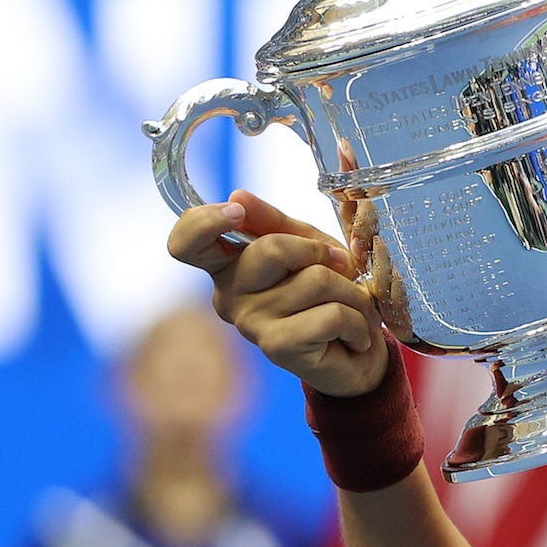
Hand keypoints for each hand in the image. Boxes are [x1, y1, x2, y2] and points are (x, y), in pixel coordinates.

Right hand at [166, 189, 388, 397]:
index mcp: (229, 264)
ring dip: (352, 292)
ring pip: (316, 280)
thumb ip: (276, 222)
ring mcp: (249, 323)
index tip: (236, 211)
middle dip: (322, 254)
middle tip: (340, 271)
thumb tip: (237, 195)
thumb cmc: (329, 294)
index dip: (204, 221)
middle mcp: (229, 294)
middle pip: (272, 248)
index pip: (186, 242)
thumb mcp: (307, 247)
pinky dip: (358, 321)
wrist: (360, 351)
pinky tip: (355, 337)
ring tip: (352, 309)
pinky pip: (331, 314)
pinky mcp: (277, 347)